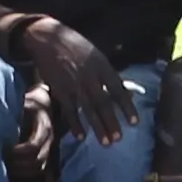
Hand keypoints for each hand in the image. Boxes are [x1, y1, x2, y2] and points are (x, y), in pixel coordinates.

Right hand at [33, 24, 131, 144]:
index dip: (127, 107)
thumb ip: (108, 73)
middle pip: (103, 103)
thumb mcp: (96, 54)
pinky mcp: (59, 89)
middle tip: (119, 138)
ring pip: (88, 109)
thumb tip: (124, 91)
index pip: (118, 90)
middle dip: (112, 122)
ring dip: (98, 127)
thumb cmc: (75, 46)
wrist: (47, 39)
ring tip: (106, 142)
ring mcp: (74, 84)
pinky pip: (69, 110)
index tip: (134, 123)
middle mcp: (90, 76)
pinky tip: (81, 136)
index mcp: (102, 66)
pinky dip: (75, 124)